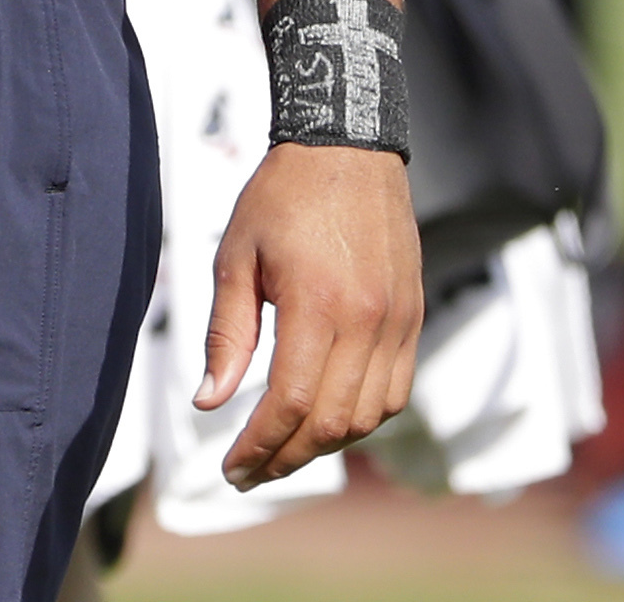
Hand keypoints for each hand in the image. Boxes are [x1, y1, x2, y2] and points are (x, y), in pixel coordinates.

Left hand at [198, 141, 419, 487]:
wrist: (348, 148)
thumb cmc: (281, 197)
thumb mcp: (235, 257)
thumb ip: (227, 334)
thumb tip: (209, 403)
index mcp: (319, 305)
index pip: (291, 403)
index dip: (260, 446)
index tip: (230, 468)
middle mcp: (368, 322)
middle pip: (332, 423)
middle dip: (286, 458)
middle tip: (247, 473)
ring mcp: (399, 323)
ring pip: (368, 416)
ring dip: (324, 444)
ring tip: (280, 450)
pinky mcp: (413, 318)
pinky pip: (395, 392)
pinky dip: (361, 418)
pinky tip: (325, 418)